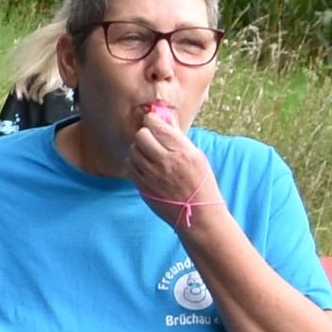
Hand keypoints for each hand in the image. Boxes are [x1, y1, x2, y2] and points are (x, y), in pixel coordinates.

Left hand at [125, 94, 222, 227]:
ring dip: (139, 149)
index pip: (157, 126)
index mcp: (181, 151)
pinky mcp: (143, 186)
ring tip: (149, 154)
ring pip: (133, 150)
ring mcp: (152, 175)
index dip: (152, 120)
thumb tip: (165, 117)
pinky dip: (135, 163)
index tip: (153, 122)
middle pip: (141, 136)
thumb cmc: (201, 183)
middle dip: (145, 134)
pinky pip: (130, 166)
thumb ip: (178, 136)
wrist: (198, 214)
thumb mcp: (196, 156)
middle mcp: (165, 162)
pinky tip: (145, 166)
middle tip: (151, 139)